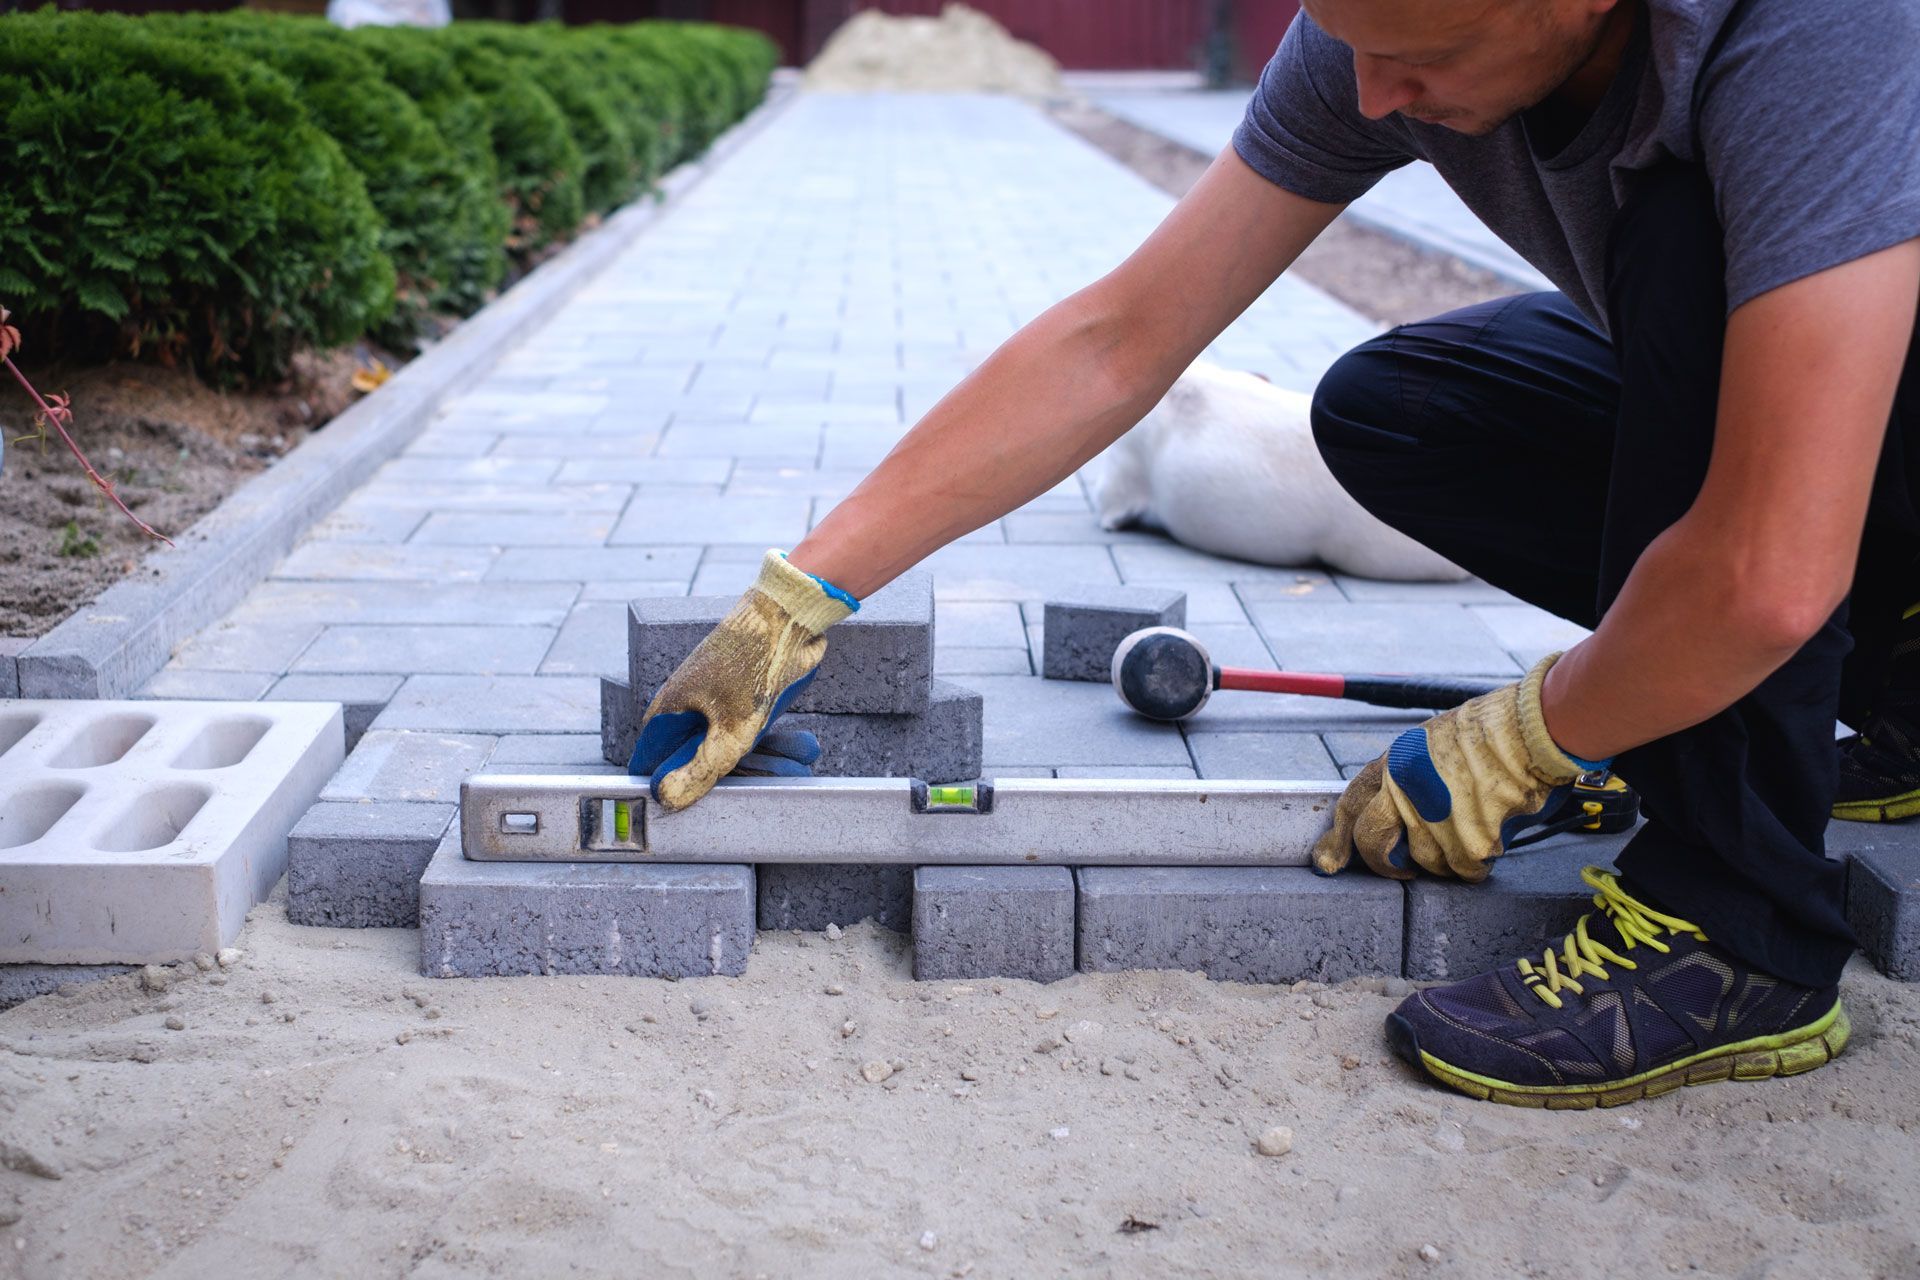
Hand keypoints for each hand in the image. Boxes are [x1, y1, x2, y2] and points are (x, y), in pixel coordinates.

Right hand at [627, 549, 856, 809]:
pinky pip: (753, 734)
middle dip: (737, 777)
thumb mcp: (730, 732)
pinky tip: (801, 753)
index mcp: (668, 712)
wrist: (789, 618)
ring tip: (796, 767)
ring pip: (732, 749)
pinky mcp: (743, 701)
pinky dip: (774, 745)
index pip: (652, 762)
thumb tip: (664, 799)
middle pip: (699, 760)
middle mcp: (687, 708)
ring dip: (766, 763)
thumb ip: (699, 770)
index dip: (671, 786)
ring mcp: (715, 703)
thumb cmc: (753, 668)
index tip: (697, 806)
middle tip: (765, 785)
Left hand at [1312, 654, 1600, 880]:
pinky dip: (1479, 861)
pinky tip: (1494, 833)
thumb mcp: (1429, 741)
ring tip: (1474, 824)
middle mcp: (1404, 794)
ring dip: (1448, 855)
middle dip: (1385, 864)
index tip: (1328, 862)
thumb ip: (1404, 775)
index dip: (1337, 839)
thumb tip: (1391, 808)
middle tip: (1402, 868)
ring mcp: (1435, 823)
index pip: (1350, 807)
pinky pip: (1466, 870)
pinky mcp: (1469, 845)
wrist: (1530, 732)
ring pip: (1427, 863)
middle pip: (1374, 847)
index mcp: (1392, 764)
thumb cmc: (1489, 732)